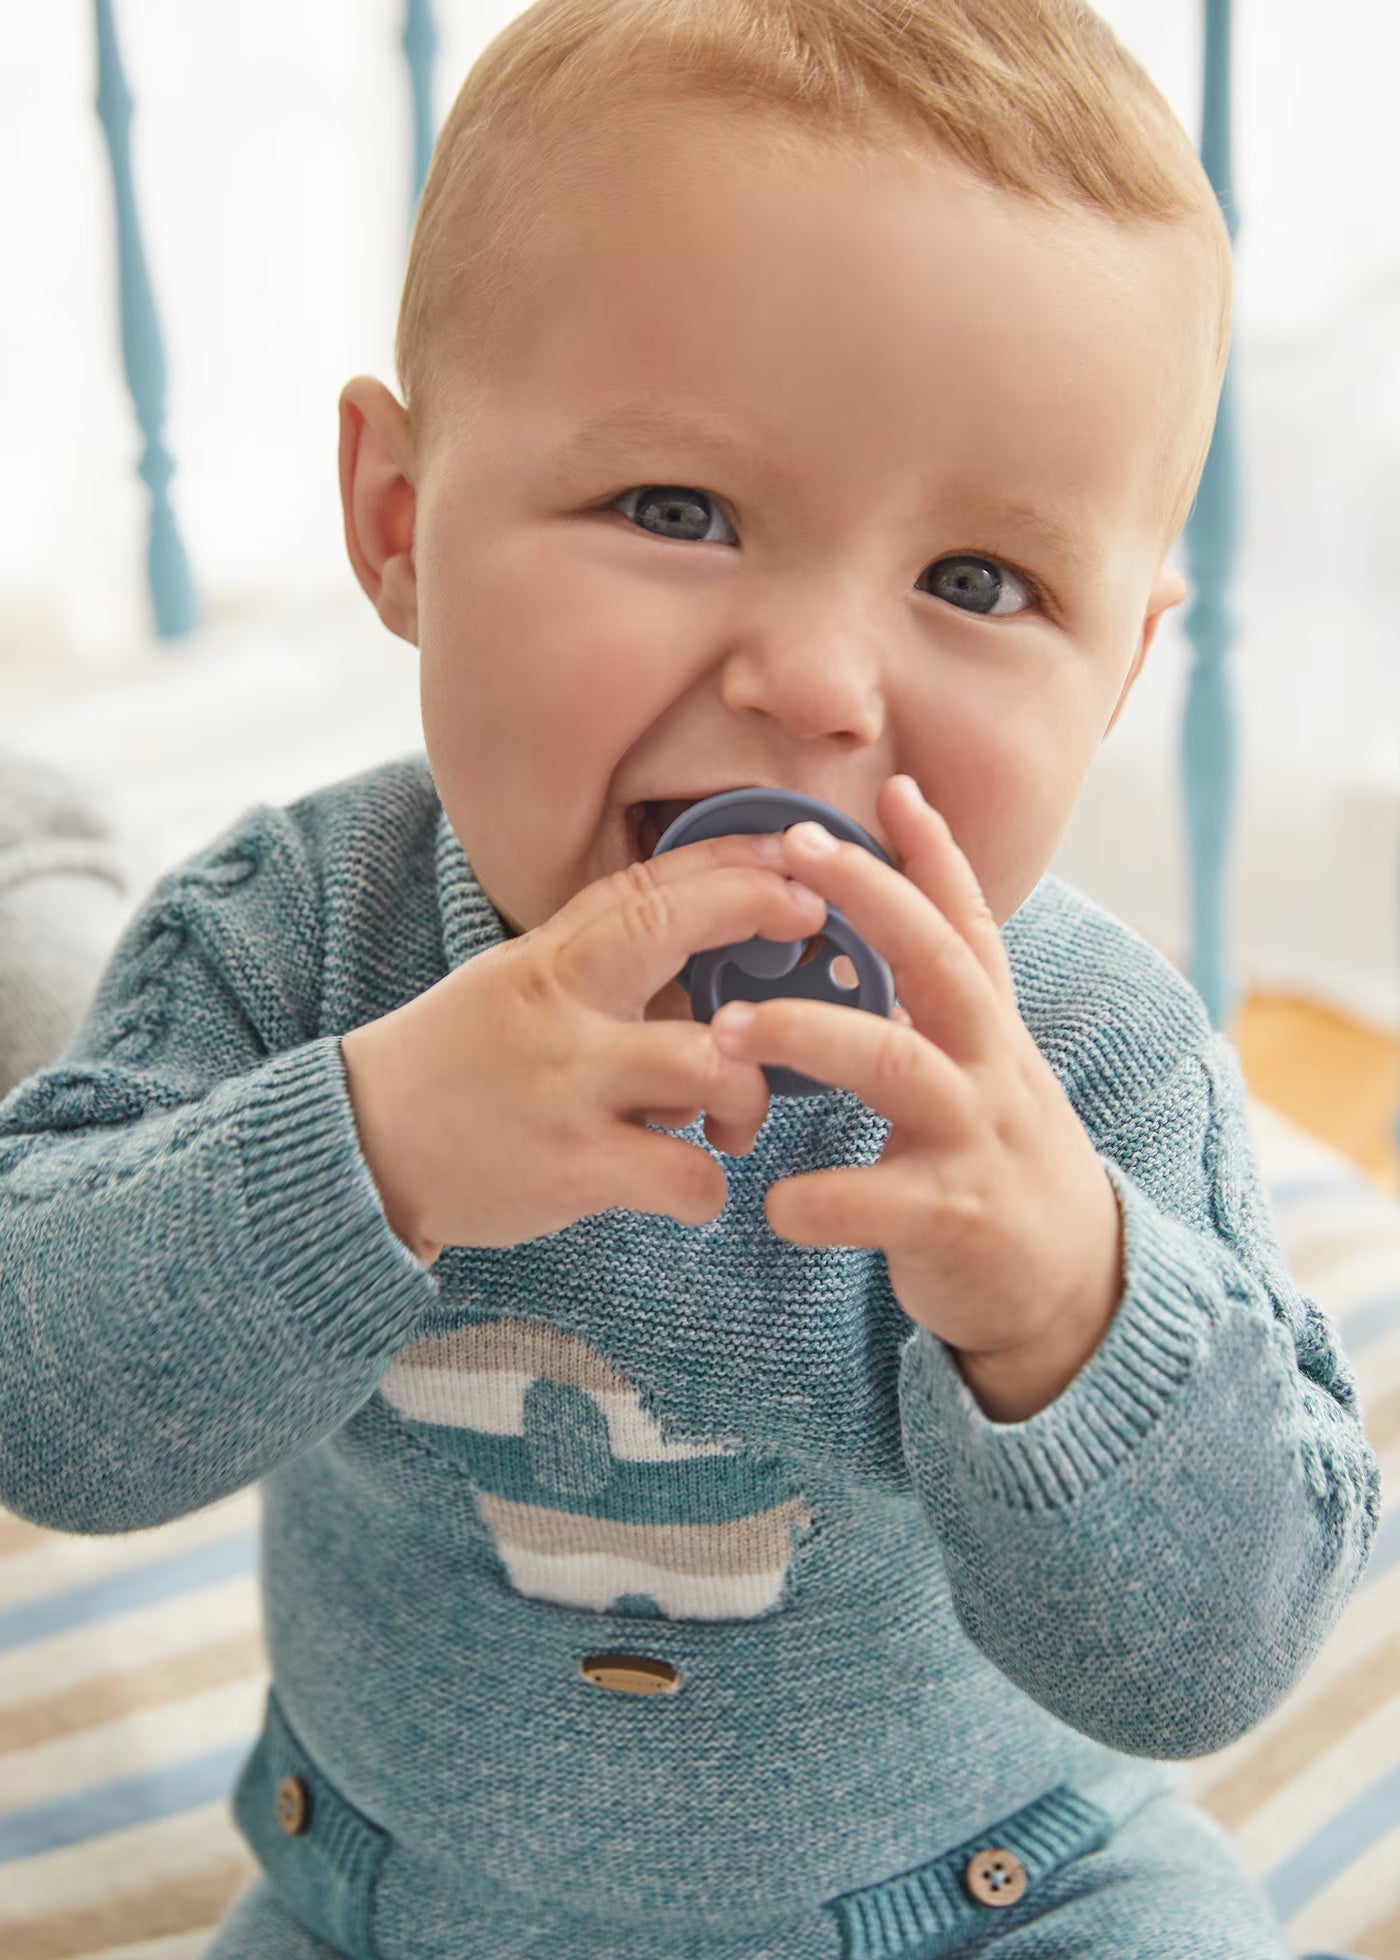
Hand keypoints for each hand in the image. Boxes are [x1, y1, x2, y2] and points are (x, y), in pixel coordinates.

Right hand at [340, 831, 825, 1261]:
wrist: (362, 1148)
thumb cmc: (462, 1064)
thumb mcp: (520, 986)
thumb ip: (605, 969)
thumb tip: (712, 966)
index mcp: (551, 956)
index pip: (649, 882)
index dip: (733, 859)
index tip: (800, 849)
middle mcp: (561, 1006)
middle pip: (671, 929)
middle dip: (756, 911)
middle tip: (813, 930)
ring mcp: (567, 1085)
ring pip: (708, 1063)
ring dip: (748, 1095)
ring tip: (732, 1123)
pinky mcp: (571, 1167)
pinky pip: (686, 1176)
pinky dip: (707, 1186)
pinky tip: (688, 1185)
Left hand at [709, 775, 1124, 1421]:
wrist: (1071, 1288)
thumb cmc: (994, 1164)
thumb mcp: (979, 1071)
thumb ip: (936, 1006)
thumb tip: (890, 925)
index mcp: (985, 1032)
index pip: (966, 926)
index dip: (936, 857)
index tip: (895, 787)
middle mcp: (990, 1068)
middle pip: (938, 963)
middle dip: (871, 899)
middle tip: (792, 852)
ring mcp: (978, 1139)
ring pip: (899, 1069)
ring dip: (811, 1036)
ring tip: (728, 1028)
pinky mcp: (958, 1218)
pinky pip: (881, 1202)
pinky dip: (821, 1199)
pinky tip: (774, 1203)